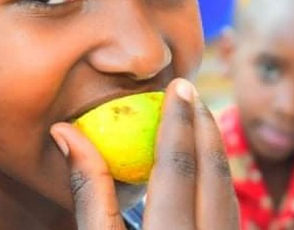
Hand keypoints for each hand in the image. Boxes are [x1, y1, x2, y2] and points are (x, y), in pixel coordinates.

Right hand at [50, 78, 239, 228]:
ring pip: (228, 191)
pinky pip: (228, 208)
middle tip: (191, 91)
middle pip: (214, 174)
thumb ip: (87, 190)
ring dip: (214, 150)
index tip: (179, 85)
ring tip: (198, 117)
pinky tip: (202, 162)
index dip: (179, 123)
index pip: (179, 169)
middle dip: (205, 127)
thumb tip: (65, 132)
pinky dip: (216, 176)